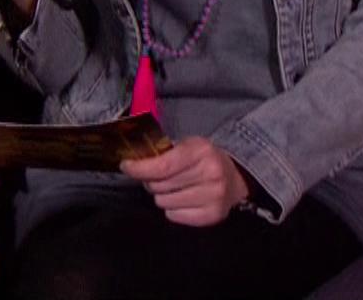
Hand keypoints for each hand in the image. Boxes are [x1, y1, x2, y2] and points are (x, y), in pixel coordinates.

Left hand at [119, 137, 249, 226]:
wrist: (236, 176)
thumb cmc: (206, 159)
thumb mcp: (189, 145)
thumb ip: (164, 153)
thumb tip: (134, 163)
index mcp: (201, 151)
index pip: (162, 166)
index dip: (139, 169)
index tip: (126, 166)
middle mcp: (210, 174)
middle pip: (159, 186)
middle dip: (152, 181)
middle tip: (159, 177)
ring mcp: (213, 197)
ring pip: (164, 203)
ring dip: (163, 196)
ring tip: (175, 188)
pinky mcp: (212, 216)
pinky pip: (174, 216)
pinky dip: (173, 209)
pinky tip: (184, 199)